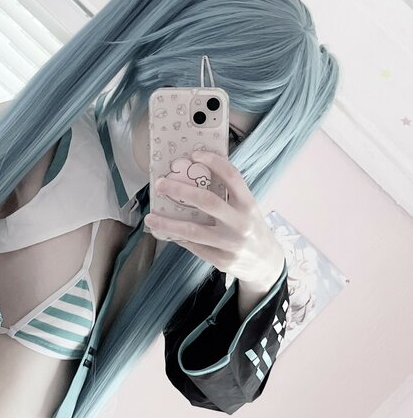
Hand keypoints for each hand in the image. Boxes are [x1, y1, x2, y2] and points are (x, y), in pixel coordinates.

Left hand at [145, 150, 285, 288]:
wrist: (267, 263)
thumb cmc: (251, 228)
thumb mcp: (247, 209)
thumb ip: (228, 196)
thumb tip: (195, 176)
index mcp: (249, 205)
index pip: (232, 177)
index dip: (214, 162)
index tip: (195, 155)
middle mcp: (241, 223)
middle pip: (206, 201)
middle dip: (180, 190)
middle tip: (161, 184)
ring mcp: (231, 244)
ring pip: (193, 231)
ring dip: (167, 223)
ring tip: (150, 218)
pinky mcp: (222, 261)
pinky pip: (194, 247)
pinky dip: (178, 238)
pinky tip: (167, 232)